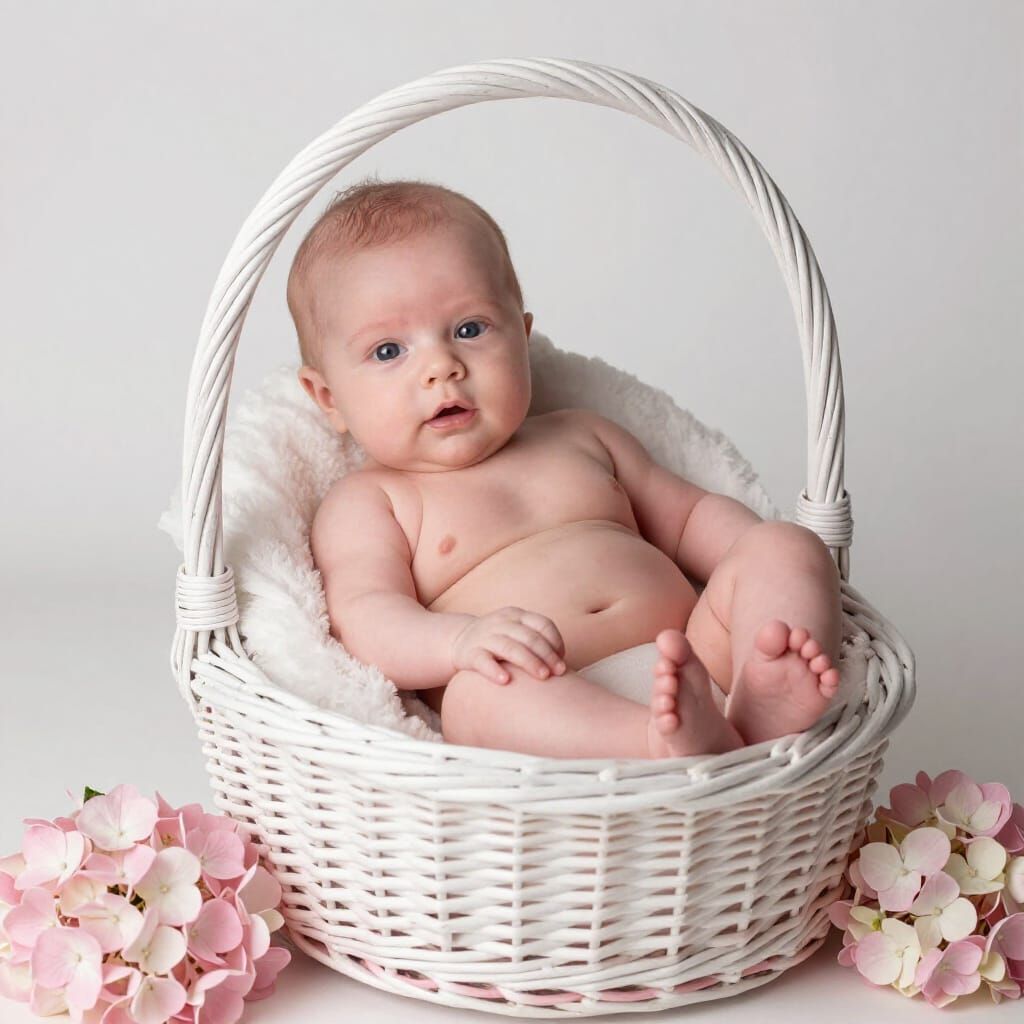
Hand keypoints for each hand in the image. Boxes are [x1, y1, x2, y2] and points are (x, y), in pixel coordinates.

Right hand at [451, 607, 566, 683]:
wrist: (459, 640)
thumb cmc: (498, 641)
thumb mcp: (516, 631)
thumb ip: (535, 640)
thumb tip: (562, 664)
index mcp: (516, 615)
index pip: (542, 624)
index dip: (556, 641)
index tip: (562, 660)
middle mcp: (501, 623)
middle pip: (529, 637)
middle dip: (547, 655)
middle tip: (559, 672)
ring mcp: (484, 637)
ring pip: (509, 647)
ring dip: (529, 662)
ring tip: (543, 676)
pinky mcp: (469, 653)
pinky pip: (482, 661)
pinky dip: (494, 670)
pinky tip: (505, 680)